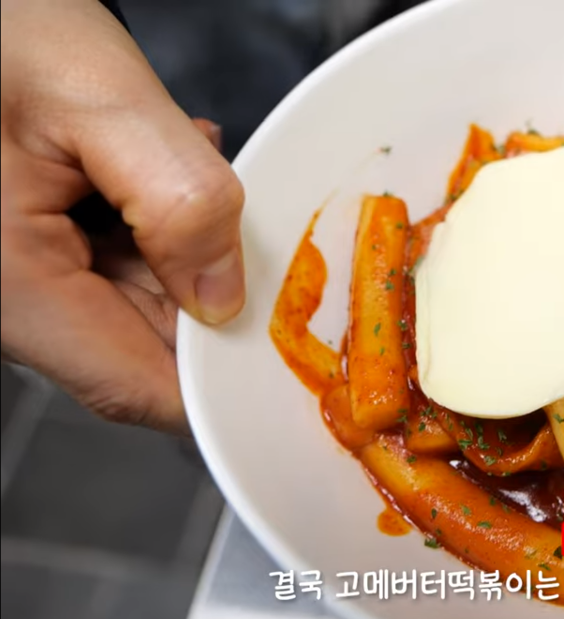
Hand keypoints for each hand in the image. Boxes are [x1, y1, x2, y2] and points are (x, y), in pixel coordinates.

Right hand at [1, 0, 244, 433]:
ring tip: (172, 167)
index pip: (140, 388)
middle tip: (235, 217)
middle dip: (214, 292)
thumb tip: (225, 294)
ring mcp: (27, 283)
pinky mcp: (40, 257)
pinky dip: (161, 231)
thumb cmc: (3, 32)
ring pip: (146, 309)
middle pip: (152, 350)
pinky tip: (153, 172)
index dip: (221, 379)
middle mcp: (15, 302)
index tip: (287, 348)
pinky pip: (124, 272)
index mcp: (15, 288)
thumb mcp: (102, 101)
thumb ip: (179, 199)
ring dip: (189, 252)